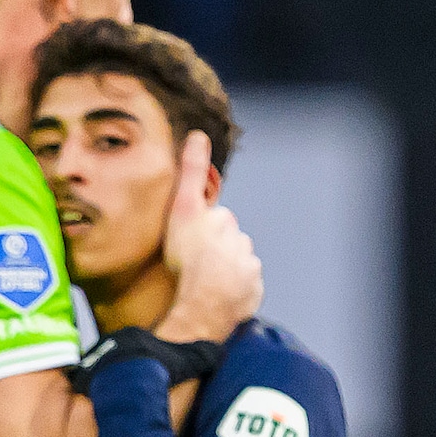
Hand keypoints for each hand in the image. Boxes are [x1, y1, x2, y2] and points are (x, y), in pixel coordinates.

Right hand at [159, 130, 261, 342]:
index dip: (203, 228)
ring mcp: (248, 270)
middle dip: (216, 250)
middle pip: (228, 244)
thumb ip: (191, 173)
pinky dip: (232, 294)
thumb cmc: (191, 258)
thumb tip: (199, 136)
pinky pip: (242, 292)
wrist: (206, 301)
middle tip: (195, 264)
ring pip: (236, 267)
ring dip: (223, 273)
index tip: (191, 239)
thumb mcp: (184, 208)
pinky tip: (216, 299)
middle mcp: (241, 244)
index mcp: (225, 223)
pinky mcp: (251, 294)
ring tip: (203, 285)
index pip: (217, 221)